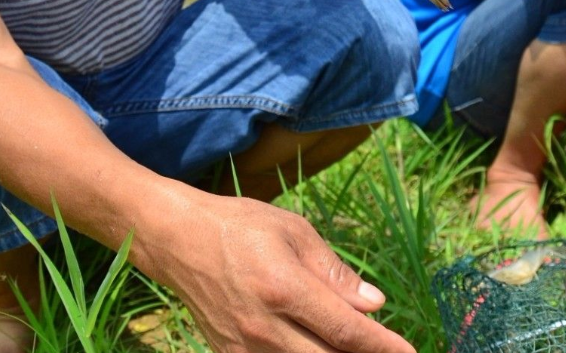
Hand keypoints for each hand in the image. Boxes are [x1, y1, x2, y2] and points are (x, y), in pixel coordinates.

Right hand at [138, 192, 413, 352]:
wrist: (178, 240)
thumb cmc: (241, 226)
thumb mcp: (293, 231)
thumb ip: (334, 272)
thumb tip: (374, 304)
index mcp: (283, 287)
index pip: (345, 330)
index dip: (382, 347)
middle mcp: (264, 326)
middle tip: (387, 352)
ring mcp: (244, 347)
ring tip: (352, 344)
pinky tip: (316, 345)